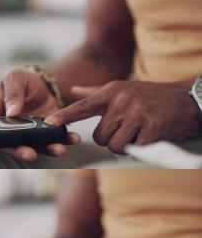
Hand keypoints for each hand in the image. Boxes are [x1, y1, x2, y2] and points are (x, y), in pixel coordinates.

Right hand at [0, 69, 80, 161]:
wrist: (44, 85)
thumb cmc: (22, 81)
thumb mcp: (15, 78)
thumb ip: (12, 92)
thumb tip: (12, 112)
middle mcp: (6, 129)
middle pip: (6, 144)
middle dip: (18, 151)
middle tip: (29, 154)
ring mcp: (25, 134)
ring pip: (32, 147)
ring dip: (46, 150)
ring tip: (59, 150)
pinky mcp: (43, 134)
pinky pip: (52, 141)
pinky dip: (64, 141)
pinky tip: (73, 139)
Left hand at [45, 80, 201, 153]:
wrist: (188, 100)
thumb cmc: (151, 96)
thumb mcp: (123, 88)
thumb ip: (95, 94)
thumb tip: (73, 91)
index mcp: (112, 91)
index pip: (82, 107)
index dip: (64, 116)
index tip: (49, 123)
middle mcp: (122, 101)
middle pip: (99, 136)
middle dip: (111, 138)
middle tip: (127, 129)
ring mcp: (137, 114)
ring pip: (114, 145)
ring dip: (125, 145)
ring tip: (138, 131)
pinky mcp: (151, 128)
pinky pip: (133, 149)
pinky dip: (140, 148)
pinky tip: (149, 135)